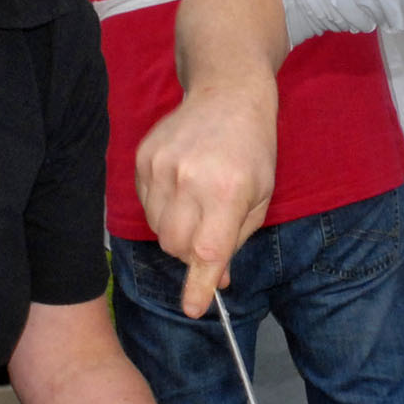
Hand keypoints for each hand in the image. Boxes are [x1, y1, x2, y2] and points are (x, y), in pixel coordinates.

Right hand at [135, 80, 277, 316]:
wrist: (226, 94)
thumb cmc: (252, 149)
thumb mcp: (260, 196)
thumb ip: (237, 239)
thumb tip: (219, 279)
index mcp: (226, 191)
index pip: (207, 251)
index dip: (198, 285)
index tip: (193, 309)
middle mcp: (190, 180)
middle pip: (175, 246)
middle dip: (190, 252)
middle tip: (208, 233)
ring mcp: (161, 167)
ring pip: (157, 229)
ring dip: (176, 230)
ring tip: (197, 202)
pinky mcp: (143, 158)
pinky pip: (146, 205)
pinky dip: (162, 208)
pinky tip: (182, 186)